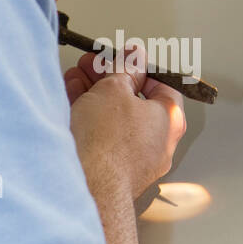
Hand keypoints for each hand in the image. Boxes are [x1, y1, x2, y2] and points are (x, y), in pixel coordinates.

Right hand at [64, 46, 186, 201]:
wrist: (87, 186)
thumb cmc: (107, 144)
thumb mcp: (114, 87)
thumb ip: (125, 67)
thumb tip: (134, 56)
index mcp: (170, 120)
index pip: (162, 84)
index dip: (139, 66)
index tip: (121, 57)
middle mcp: (158, 142)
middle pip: (135, 100)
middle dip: (110, 78)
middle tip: (93, 65)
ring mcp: (135, 159)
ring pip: (116, 118)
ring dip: (95, 94)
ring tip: (76, 78)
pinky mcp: (112, 170)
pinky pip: (103, 137)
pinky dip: (89, 117)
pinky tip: (72, 100)